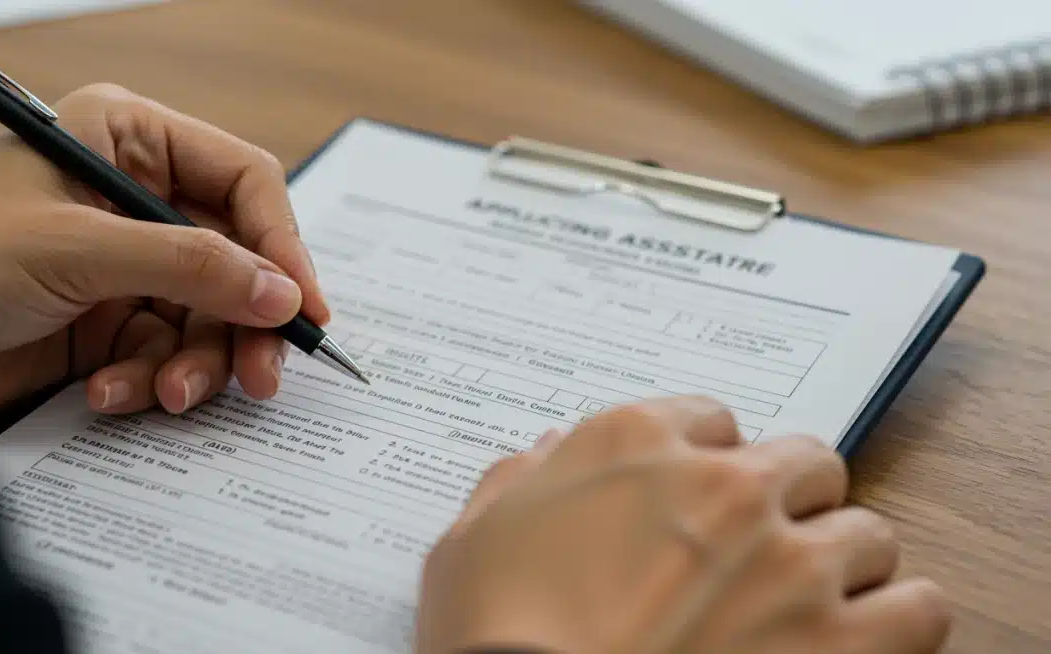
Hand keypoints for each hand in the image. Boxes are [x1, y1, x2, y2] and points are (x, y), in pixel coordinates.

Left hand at [0, 83, 327, 423]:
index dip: (282, 244)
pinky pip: (165, 355)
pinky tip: (111, 393)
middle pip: (237, 259)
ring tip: (165, 394)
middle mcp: (133, 199)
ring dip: (195, 364)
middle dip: (245, 322)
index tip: (305, 307)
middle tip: (263, 375)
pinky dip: (149, 381)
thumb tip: (283, 293)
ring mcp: (122, 265)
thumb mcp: (77, 250)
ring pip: (207, 317)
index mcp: (127, 140)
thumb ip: (191, 267)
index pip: (243, 182)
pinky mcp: (106, 323)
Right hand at [417, 397, 951, 653]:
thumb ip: (515, 483)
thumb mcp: (468, 545)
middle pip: (803, 461)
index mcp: (635, 443)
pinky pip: (921, 606)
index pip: (711, 419)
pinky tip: (859, 642)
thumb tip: (541, 458)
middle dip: (786, 503)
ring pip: (867, 532)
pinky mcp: (844, 641)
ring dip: (840, 567)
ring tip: (807, 610)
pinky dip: (897, 623)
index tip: (697, 504)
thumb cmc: (493, 640)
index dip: (706, 464)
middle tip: (757, 554)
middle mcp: (725, 485)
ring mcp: (791, 562)